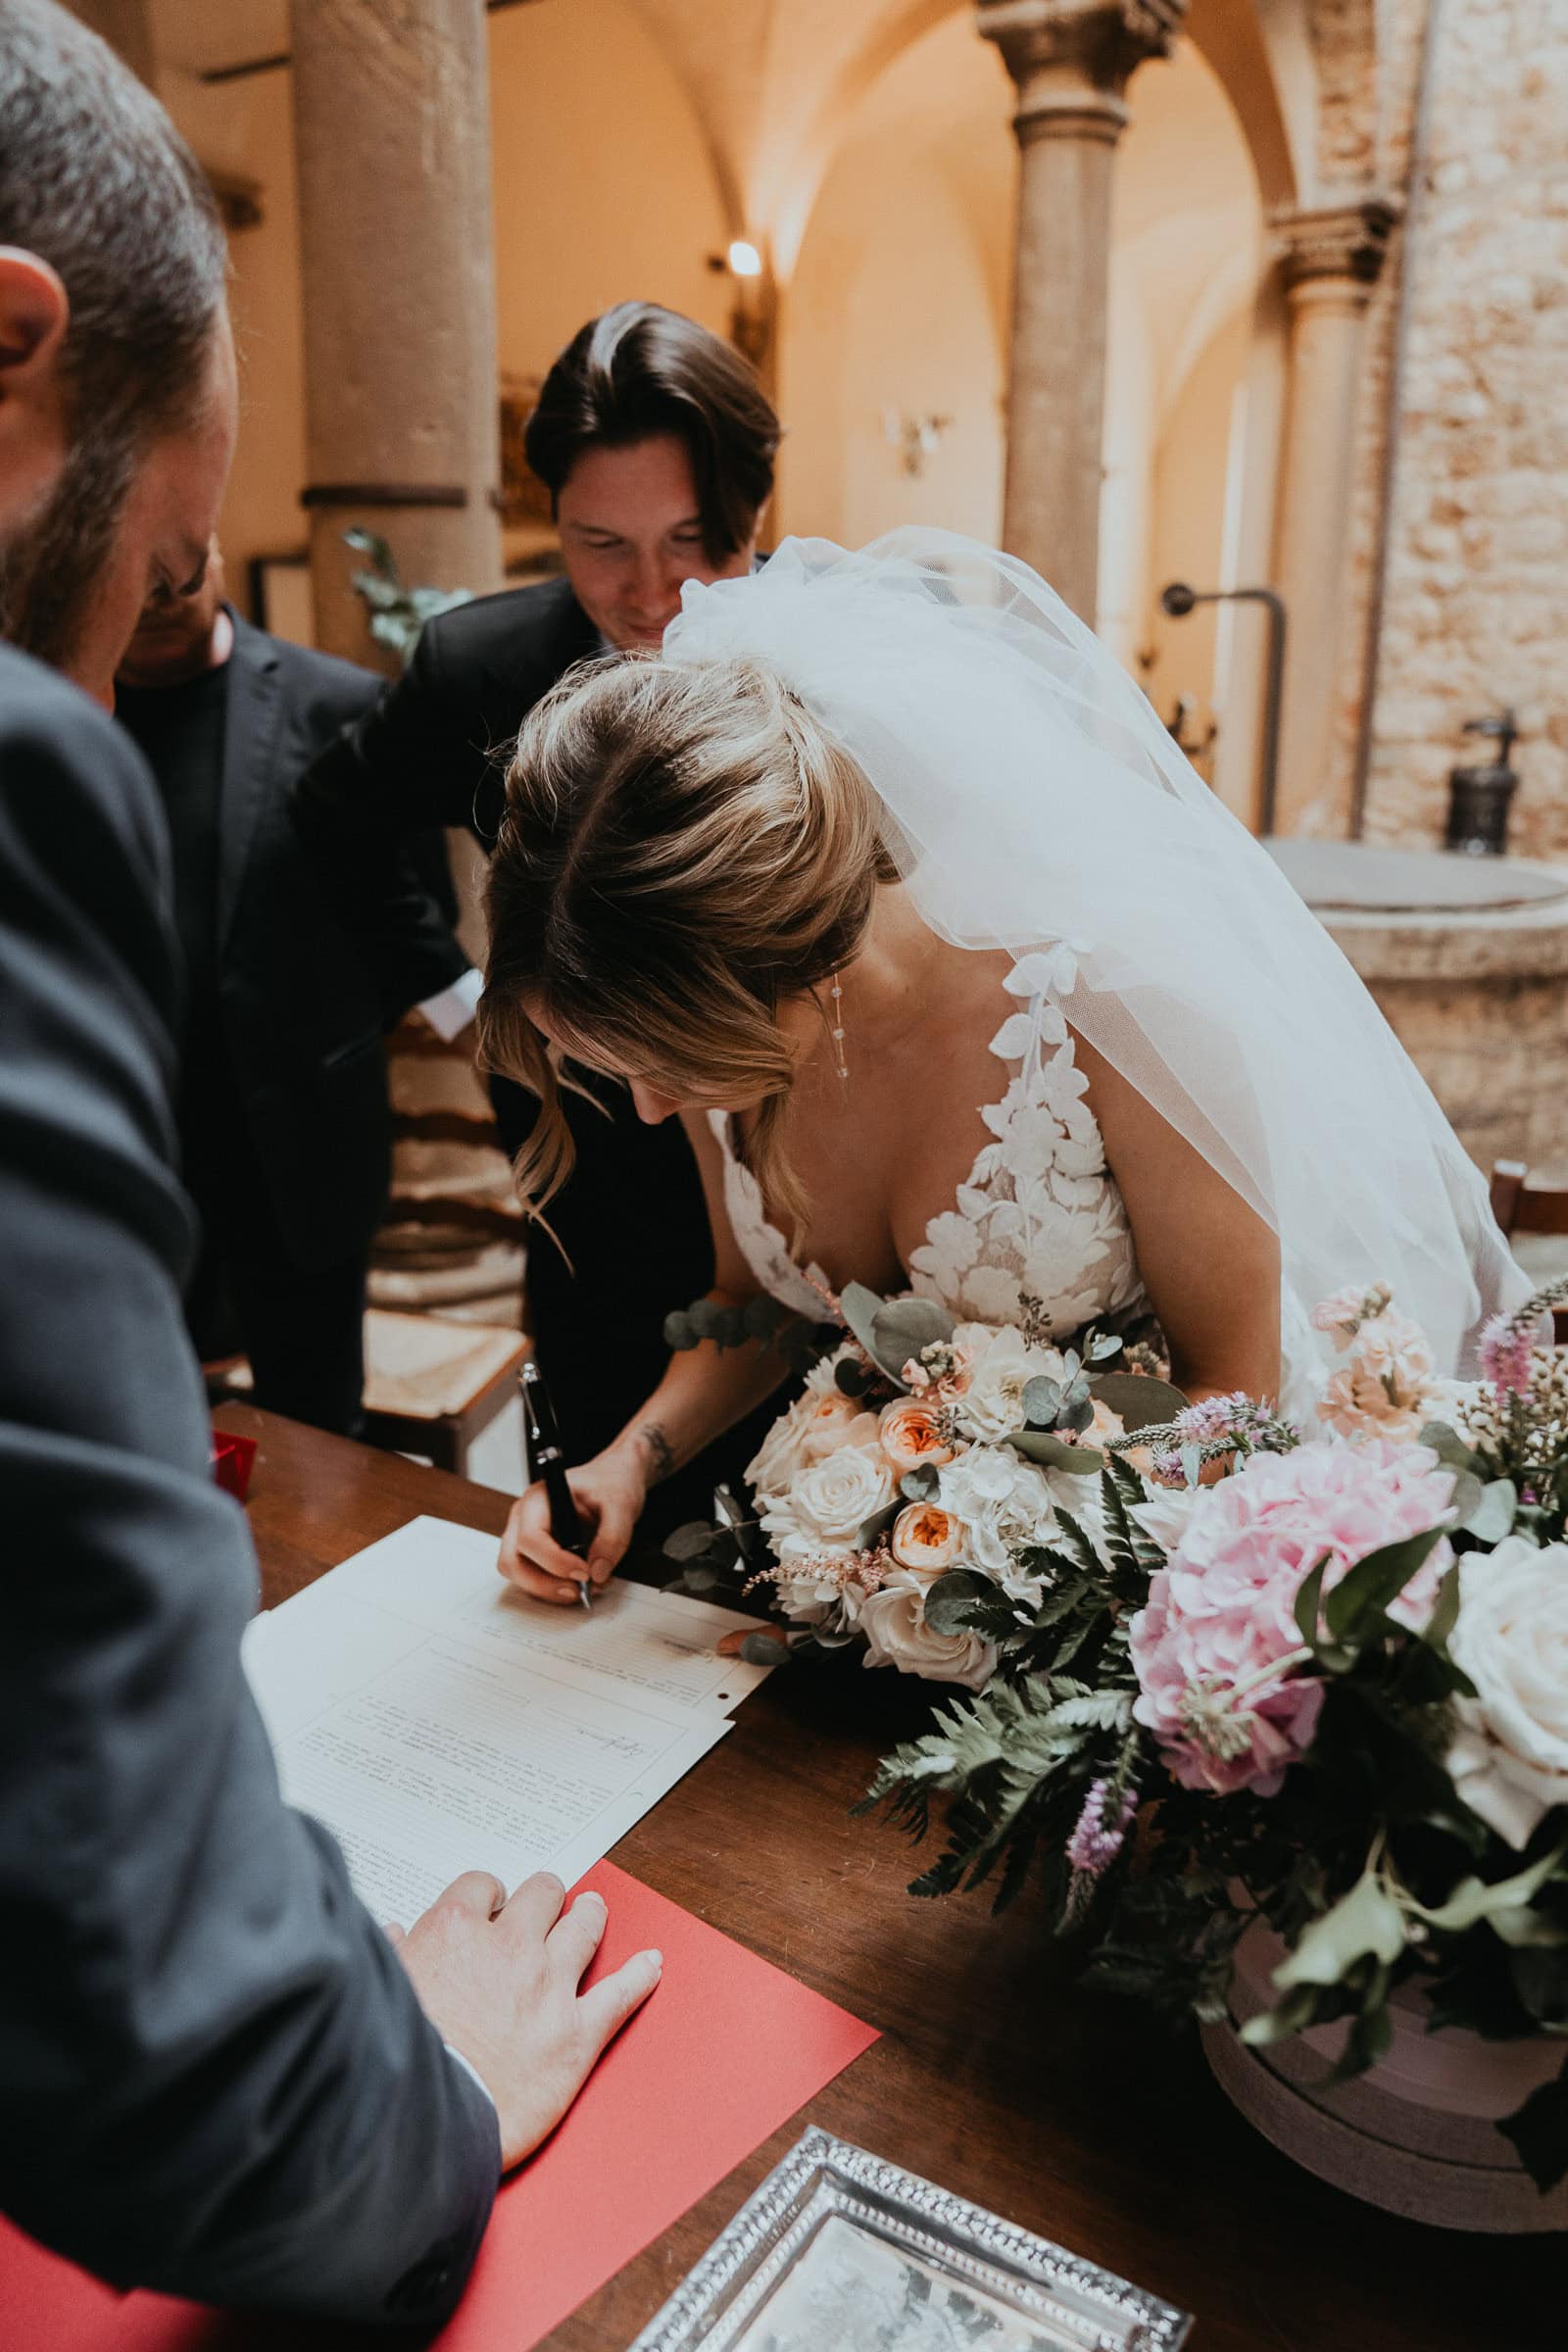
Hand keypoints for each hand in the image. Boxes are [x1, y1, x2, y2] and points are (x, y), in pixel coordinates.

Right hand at [387, 1871, 660, 2168]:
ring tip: (594, 1908)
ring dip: (590, 1915)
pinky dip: (640, 1977)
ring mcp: (548, 1987)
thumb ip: (392, 1957)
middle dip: (544, 1897)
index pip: (481, 1887)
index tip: (490, 1905)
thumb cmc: (395, 2060)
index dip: (488, 1896)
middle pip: (541, 1896)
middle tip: (546, 1902)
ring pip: (583, 1929)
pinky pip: (620, 1994)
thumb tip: (393, 1934)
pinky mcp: (576, 2034)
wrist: (425, 2118)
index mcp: (455, 1932)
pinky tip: (652, 1965)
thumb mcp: (382, 1991)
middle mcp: (509, 1948)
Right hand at [498, 1445, 647, 1604]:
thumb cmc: (611, 1483)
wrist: (614, 1479)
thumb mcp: (621, 1505)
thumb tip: (597, 1573)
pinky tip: (581, 1582)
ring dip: (547, 1589)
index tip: (585, 1572)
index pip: (530, 1538)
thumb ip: (612, 1538)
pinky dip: (553, 1587)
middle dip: (544, 1584)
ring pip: (518, 1573)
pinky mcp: (534, 1551)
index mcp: (538, 1498)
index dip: (555, 1562)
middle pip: (512, 1561)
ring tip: (583, 1588)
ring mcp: (525, 1535)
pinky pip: (532, 1576)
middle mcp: (524, 1517)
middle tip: (578, 1591)